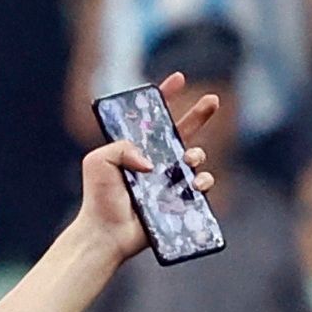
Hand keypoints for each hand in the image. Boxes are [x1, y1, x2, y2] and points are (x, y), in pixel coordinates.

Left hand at [76, 75, 221, 263]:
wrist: (106, 233)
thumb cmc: (98, 198)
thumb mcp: (98, 160)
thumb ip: (122, 147)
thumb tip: (151, 161)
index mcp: (135, 147)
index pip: (153, 116)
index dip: (165, 96)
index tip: (179, 78)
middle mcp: (155, 160)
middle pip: (183, 131)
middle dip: (200, 114)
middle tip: (213, 100)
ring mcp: (168, 180)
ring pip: (194, 157)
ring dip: (197, 153)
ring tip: (187, 160)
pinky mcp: (178, 200)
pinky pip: (199, 186)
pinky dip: (203, 181)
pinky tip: (196, 182)